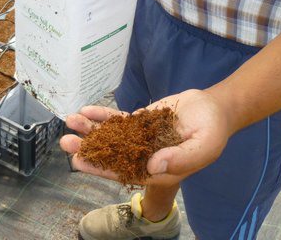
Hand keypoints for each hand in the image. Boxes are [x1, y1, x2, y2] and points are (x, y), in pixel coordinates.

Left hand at [60, 89, 232, 185]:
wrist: (215, 108)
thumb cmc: (212, 131)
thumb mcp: (203, 147)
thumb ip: (179, 158)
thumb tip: (152, 166)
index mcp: (158, 171)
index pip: (124, 171)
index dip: (101, 168)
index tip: (79, 162)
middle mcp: (145, 156)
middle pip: (111, 155)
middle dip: (88, 149)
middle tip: (65, 142)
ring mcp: (141, 138)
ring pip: (112, 136)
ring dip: (91, 130)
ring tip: (70, 120)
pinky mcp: (141, 121)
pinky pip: (119, 120)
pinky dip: (103, 116)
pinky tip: (87, 110)